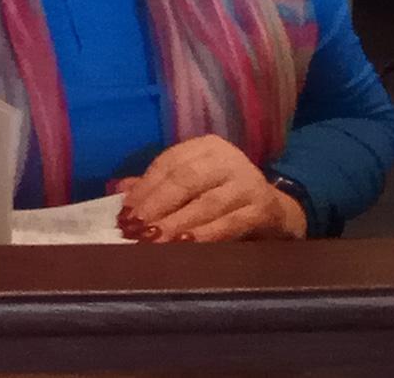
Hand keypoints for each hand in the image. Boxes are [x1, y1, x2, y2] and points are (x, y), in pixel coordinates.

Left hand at [113, 136, 306, 242]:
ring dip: (176, 223)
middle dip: (156, 206)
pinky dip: (206, 234)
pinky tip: (186, 245)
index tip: (124, 213)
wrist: (276, 211)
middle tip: (134, 229)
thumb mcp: (191, 186)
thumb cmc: (222, 196)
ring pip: (206, 203)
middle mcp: (228, 159)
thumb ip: (157, 186)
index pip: (167, 164)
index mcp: (204, 147)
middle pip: (185, 180)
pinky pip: (230, 223)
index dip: (144, 189)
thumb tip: (117, 191)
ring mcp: (248, 182)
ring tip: (153, 240)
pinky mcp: (264, 208)